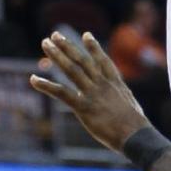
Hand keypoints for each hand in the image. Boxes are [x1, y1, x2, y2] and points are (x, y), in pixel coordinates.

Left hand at [30, 30, 149, 152]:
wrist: (136, 135)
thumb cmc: (136, 127)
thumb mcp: (132, 106)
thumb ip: (123, 99)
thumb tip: (125, 102)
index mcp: (115, 84)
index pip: (103, 61)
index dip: (94, 47)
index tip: (86, 35)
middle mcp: (102, 84)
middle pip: (83, 61)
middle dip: (68, 46)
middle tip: (55, 35)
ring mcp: (92, 94)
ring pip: (71, 70)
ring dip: (57, 56)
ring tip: (45, 43)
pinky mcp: (84, 107)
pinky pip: (62, 93)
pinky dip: (46, 85)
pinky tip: (33, 79)